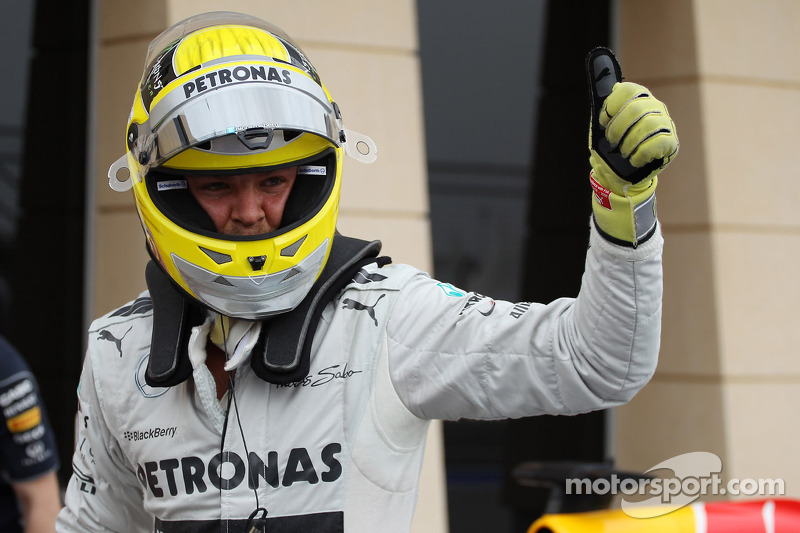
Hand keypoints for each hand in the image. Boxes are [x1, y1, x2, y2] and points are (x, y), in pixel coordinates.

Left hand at [586, 48, 677, 245]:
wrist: (615, 175)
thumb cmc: (608, 144)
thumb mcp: (601, 116)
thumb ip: (602, 87)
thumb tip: (597, 54)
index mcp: (638, 98)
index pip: (628, 90)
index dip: (611, 108)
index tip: (603, 122)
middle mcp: (654, 107)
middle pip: (637, 109)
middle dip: (617, 129)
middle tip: (612, 142)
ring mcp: (665, 125)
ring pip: (649, 126)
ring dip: (628, 144)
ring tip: (622, 153)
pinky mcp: (670, 144)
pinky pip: (658, 142)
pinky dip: (640, 153)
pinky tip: (633, 159)